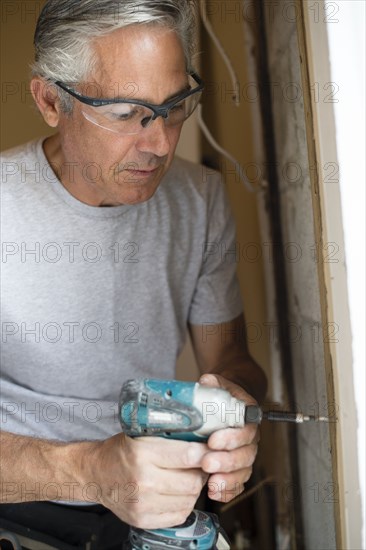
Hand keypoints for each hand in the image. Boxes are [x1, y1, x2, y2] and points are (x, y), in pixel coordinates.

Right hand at [86, 434, 207, 528]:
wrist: (96, 474)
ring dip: (194, 489)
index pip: (188, 456)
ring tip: (187, 477)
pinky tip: (176, 492)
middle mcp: (143, 480)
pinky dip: (184, 503)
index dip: (205, 453)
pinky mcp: (143, 519)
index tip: (211, 450)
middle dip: (202, 472)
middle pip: (193, 481)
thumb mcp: (142, 434)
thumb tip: (203, 438)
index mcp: (143, 453)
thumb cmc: (121, 451)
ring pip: (189, 500)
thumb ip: (170, 436)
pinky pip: (179, 515)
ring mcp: (143, 503)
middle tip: (201, 465)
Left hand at [198, 373, 259, 502]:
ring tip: (211, 483)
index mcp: (247, 416)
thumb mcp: (218, 383)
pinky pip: (238, 483)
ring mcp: (244, 453)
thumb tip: (206, 381)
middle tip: (207, 463)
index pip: (246, 429)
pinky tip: (214, 493)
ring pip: (244, 470)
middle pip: (246, 453)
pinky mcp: (237, 467)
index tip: (212, 440)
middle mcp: (250, 437)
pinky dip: (229, 491)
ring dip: (228, 479)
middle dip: (227, 461)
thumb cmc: (222, 395)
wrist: (228, 403)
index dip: (231, 437)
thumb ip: (213, 381)